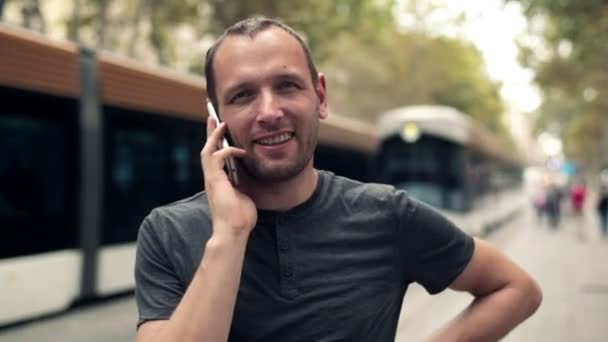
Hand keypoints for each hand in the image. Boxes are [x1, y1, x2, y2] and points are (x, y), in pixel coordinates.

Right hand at [201, 117, 256, 237]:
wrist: (233, 231)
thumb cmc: (240, 218)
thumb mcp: (244, 196)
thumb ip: (243, 185)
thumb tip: (250, 178)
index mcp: (218, 181)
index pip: (214, 157)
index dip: (216, 143)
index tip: (221, 130)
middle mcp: (211, 179)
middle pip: (207, 150)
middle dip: (210, 133)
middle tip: (213, 117)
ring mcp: (211, 179)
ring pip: (207, 151)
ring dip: (214, 136)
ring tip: (220, 123)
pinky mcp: (214, 181)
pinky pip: (217, 158)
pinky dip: (227, 151)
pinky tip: (239, 150)